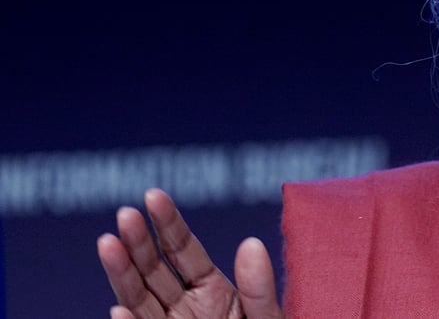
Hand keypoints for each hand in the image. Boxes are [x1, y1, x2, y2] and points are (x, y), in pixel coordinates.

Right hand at [97, 188, 283, 318]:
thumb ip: (260, 287)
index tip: (152, 195)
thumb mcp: (267, 318)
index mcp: (212, 289)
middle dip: (138, 242)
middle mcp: (184, 307)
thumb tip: (250, 242)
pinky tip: (117, 310)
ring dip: (121, 273)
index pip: (184, 249)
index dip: (167, 223)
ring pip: (138, 300)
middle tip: (125, 212)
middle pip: (154, 270)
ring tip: (107, 242)